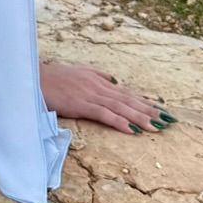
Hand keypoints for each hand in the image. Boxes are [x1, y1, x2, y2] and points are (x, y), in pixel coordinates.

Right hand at [40, 59, 177, 134]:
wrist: (34, 76)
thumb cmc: (54, 77)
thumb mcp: (79, 72)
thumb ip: (98, 76)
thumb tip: (114, 80)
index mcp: (99, 81)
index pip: (127, 93)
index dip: (145, 102)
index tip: (162, 110)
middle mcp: (99, 87)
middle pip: (129, 100)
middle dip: (149, 111)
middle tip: (168, 120)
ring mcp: (91, 95)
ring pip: (121, 107)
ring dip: (140, 117)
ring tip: (157, 127)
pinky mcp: (81, 104)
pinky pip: (104, 114)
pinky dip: (120, 121)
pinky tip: (132, 129)